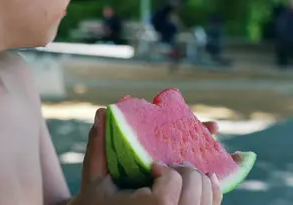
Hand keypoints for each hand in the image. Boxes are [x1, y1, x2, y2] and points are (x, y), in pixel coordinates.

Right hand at [68, 108, 222, 204]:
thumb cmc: (98, 202)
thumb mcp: (94, 177)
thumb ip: (97, 147)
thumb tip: (103, 111)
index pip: (169, 188)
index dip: (166, 173)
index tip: (154, 166)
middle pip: (193, 187)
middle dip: (185, 169)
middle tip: (168, 166)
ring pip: (208, 193)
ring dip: (199, 176)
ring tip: (181, 171)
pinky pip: (214, 203)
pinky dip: (213, 187)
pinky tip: (206, 176)